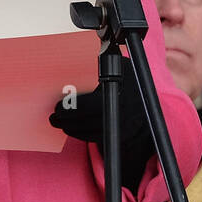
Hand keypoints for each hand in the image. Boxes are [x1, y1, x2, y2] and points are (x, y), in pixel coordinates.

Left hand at [48, 57, 153, 190]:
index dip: (71, 108)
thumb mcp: (120, 65)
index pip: (89, 105)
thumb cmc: (129, 78)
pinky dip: (80, 134)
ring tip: (59, 123)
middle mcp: (120, 111)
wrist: (148, 101)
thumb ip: (103, 65)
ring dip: (70, 128)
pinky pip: (95, 138)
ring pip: (89, 132)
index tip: (58, 106)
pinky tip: (71, 129)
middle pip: (86, 120)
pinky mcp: (119, 136)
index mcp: (118, 92)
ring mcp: (121, 126)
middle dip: (66, 119)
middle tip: (54, 116)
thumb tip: (74, 63)